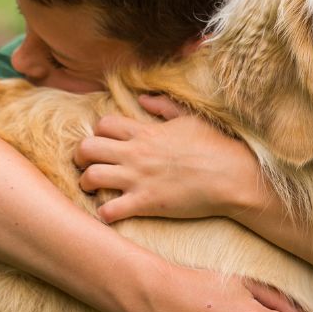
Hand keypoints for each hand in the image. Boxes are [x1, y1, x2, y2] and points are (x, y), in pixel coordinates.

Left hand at [74, 95, 269, 222]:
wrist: (232, 176)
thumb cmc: (215, 146)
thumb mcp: (190, 118)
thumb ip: (164, 106)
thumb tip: (143, 98)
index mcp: (146, 132)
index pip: (103, 125)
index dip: (98, 133)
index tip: (105, 143)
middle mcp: (136, 153)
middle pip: (86, 148)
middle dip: (80, 157)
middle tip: (87, 165)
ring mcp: (138, 178)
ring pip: (90, 177)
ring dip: (86, 184)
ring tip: (93, 190)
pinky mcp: (146, 203)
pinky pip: (109, 210)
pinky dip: (104, 213)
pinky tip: (111, 213)